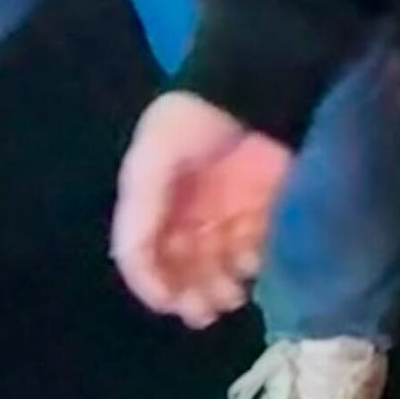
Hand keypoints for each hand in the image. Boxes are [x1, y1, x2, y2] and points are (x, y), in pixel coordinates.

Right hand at [111, 90, 294, 328]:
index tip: (172, 302)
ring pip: (217, 267)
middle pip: (181, 267)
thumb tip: (137, 269)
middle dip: (190, 293)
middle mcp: (186, 212)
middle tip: (205, 310)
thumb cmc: (194, 121)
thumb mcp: (153, 159)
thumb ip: (141, 213)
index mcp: (153, 200)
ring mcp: (226, 213)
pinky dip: (253, 268)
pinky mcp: (262, 212)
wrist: (256, 88)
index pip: (143, 254)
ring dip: (220, 288)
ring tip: (231, 294)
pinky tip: (255, 264)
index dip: (153, 283)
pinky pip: (254, 253)